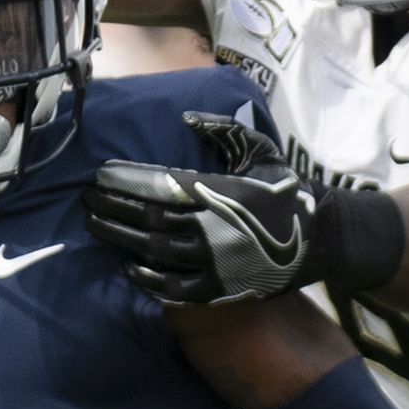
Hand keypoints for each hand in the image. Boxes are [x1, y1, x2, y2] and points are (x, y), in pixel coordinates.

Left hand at [85, 114, 321, 304]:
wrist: (321, 238)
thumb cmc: (286, 190)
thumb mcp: (259, 150)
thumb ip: (222, 130)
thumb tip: (186, 118)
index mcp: (219, 191)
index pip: (157, 185)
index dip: (124, 181)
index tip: (100, 176)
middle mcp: (211, 228)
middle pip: (146, 218)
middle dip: (112, 208)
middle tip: (87, 200)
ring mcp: (213, 262)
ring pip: (152, 251)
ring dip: (119, 238)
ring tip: (96, 226)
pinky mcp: (219, 289)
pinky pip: (171, 288)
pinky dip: (146, 278)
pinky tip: (128, 266)